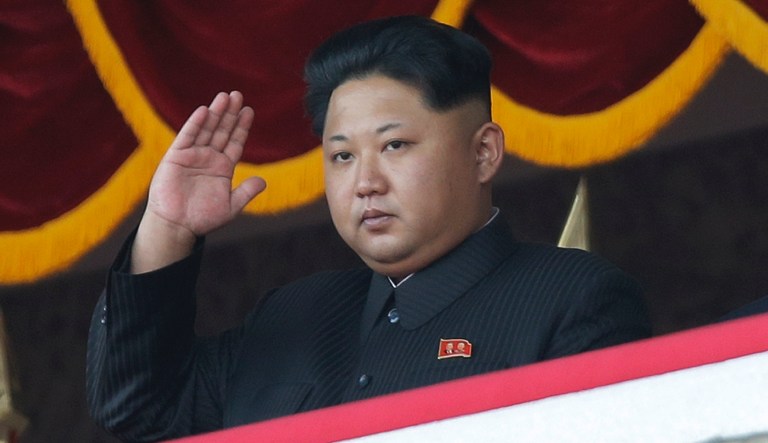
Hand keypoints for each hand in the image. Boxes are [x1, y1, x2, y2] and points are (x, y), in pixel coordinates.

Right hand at [132, 91, 265, 271]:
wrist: (177, 226)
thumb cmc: (203, 218)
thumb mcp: (231, 206)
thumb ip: (246, 192)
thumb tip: (264, 182)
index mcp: (222, 168)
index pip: (235, 142)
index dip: (241, 126)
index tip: (248, 111)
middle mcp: (208, 158)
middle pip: (222, 131)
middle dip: (230, 113)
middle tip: (238, 95)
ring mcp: (192, 156)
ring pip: (206, 130)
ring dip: (215, 113)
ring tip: (225, 96)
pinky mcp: (176, 157)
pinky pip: (187, 137)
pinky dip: (195, 124)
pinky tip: (204, 111)